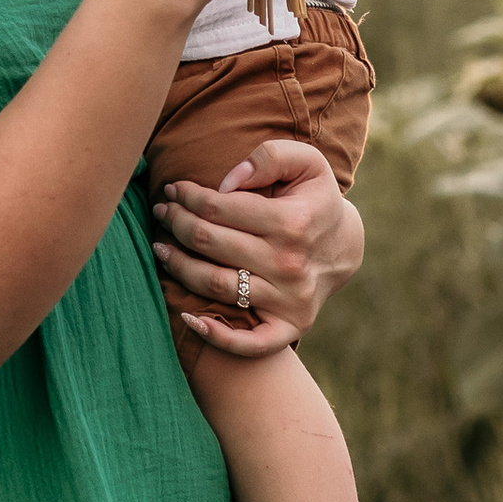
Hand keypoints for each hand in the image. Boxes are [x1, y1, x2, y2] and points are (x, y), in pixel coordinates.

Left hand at [155, 139, 365, 356]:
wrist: (342, 247)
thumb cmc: (313, 199)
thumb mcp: (306, 163)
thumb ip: (269, 158)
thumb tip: (226, 182)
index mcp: (293, 221)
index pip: (220, 207)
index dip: (189, 196)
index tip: (174, 190)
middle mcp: (290, 264)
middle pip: (211, 243)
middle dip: (177, 223)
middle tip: (162, 212)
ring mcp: (290, 300)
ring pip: (216, 286)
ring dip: (179, 267)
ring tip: (159, 249)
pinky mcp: (291, 326)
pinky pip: (249, 343)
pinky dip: (215, 336)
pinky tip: (187, 317)